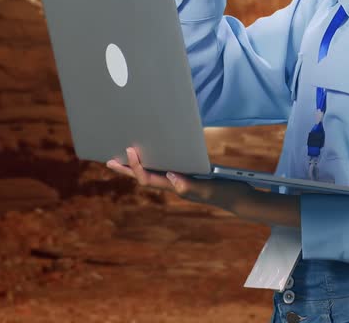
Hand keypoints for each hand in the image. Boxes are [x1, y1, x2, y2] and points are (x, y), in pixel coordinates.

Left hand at [105, 146, 248, 209]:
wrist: (240, 198)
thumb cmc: (226, 193)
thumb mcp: (210, 189)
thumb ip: (191, 186)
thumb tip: (170, 177)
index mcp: (175, 187)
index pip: (148, 179)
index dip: (137, 166)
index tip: (131, 150)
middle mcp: (174, 184)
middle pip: (144, 177)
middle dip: (126, 169)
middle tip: (109, 160)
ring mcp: (180, 180)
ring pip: (153, 173)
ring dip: (136, 166)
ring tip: (123, 157)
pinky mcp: (188, 174)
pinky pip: (165, 167)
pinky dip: (154, 161)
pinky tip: (154, 153)